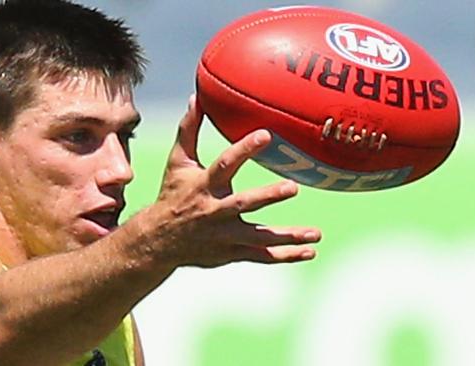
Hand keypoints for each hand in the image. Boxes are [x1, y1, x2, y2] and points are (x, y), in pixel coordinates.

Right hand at [150, 94, 320, 267]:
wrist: (159, 240)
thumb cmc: (173, 194)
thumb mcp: (178, 163)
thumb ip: (189, 130)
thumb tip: (197, 96)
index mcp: (204, 185)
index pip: (224, 164)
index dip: (244, 150)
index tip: (266, 134)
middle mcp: (215, 211)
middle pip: (243, 203)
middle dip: (267, 196)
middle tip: (293, 187)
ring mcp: (224, 235)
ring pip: (258, 237)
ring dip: (287, 236)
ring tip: (315, 234)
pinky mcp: (231, 251)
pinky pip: (261, 256)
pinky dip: (285, 256)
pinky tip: (310, 252)